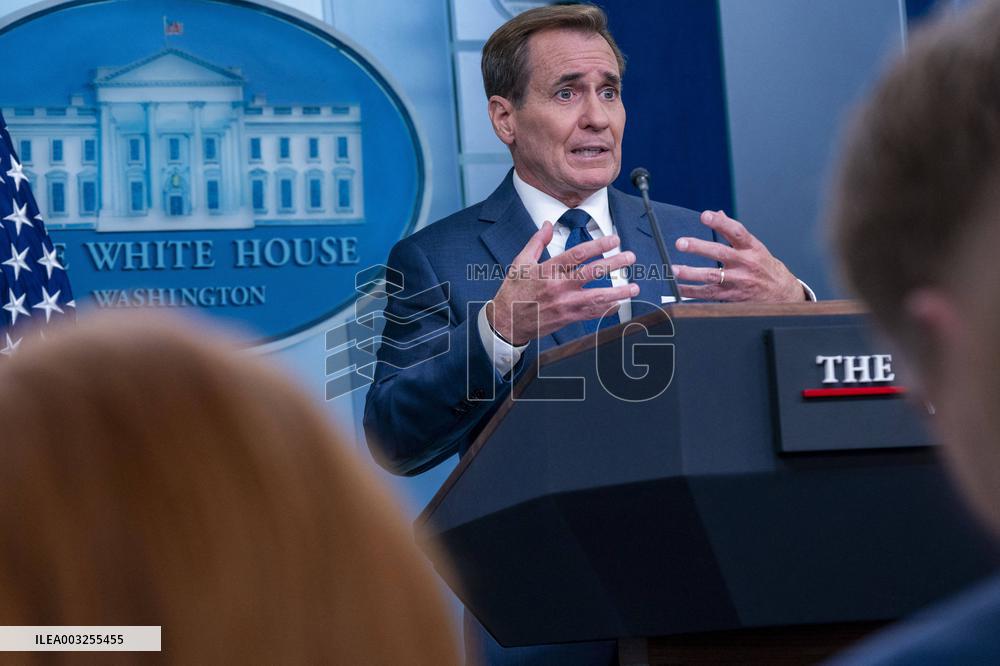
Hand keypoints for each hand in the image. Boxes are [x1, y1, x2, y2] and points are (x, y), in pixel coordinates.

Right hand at [488, 222, 638, 344]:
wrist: (507, 322)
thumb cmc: (514, 292)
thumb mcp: (520, 262)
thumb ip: (537, 242)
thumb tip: (547, 225)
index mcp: (548, 270)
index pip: (577, 254)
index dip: (598, 245)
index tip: (614, 239)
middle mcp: (558, 287)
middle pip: (592, 273)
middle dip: (614, 264)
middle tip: (629, 257)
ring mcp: (564, 304)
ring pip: (596, 297)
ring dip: (618, 292)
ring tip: (634, 287)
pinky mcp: (567, 318)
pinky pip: (592, 314)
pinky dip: (607, 310)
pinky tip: (619, 304)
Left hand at [671, 210, 804, 301]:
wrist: (782, 294)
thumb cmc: (765, 267)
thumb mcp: (755, 247)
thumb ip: (735, 233)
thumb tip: (719, 213)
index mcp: (752, 247)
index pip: (737, 231)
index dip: (721, 222)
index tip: (705, 215)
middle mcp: (745, 263)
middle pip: (720, 253)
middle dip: (699, 247)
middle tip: (681, 243)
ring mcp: (739, 281)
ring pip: (713, 276)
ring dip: (692, 273)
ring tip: (675, 269)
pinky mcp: (732, 296)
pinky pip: (709, 294)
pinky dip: (692, 292)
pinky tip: (679, 288)